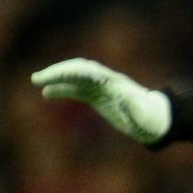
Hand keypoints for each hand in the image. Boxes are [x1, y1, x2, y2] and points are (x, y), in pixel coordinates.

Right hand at [32, 59, 172, 145]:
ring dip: (57, 78)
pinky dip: (62, 89)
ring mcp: (102, 88)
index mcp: (114, 83)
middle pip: (79, 70)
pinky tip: (47, 94)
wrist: (156, 122)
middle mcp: (106, 82)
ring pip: (75, 78)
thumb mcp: (143, 114)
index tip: (50, 77)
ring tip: (36, 81)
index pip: (87, 71)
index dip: (68, 72)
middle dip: (58, 72)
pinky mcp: (99, 97)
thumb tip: (125, 95)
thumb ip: (134, 104)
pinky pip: (77, 90)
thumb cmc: (150, 120)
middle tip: (37, 79)